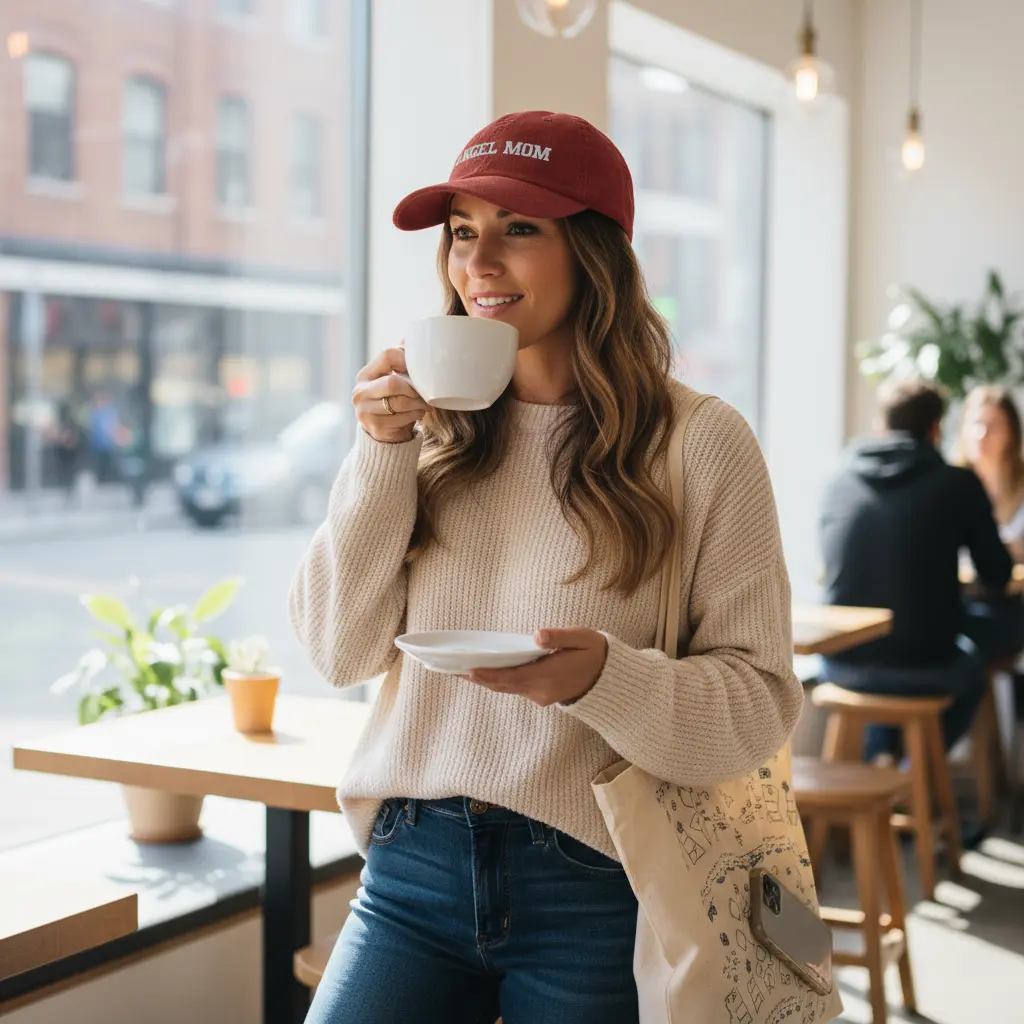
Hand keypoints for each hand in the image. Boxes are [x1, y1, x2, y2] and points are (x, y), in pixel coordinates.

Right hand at [353, 347, 428, 443]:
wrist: (385, 432)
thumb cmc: (392, 400)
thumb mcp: (394, 378)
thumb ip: (400, 360)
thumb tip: (410, 337)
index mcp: (365, 375)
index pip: (387, 355)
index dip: (407, 359)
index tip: (419, 368)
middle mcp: (360, 392)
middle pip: (393, 382)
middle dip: (413, 388)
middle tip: (425, 391)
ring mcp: (365, 411)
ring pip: (399, 402)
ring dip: (418, 403)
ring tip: (425, 403)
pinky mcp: (375, 427)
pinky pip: (402, 418)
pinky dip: (415, 415)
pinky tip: (419, 413)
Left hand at [467, 628, 607, 706]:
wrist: (608, 678)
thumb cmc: (594, 652)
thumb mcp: (582, 639)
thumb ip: (559, 637)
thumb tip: (538, 635)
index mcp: (550, 676)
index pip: (513, 677)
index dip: (489, 675)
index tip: (469, 670)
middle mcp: (541, 691)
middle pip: (504, 685)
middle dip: (478, 678)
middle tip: (451, 669)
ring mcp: (540, 696)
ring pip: (507, 688)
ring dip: (485, 680)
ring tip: (459, 670)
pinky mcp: (540, 695)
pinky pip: (514, 688)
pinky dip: (497, 680)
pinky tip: (483, 672)